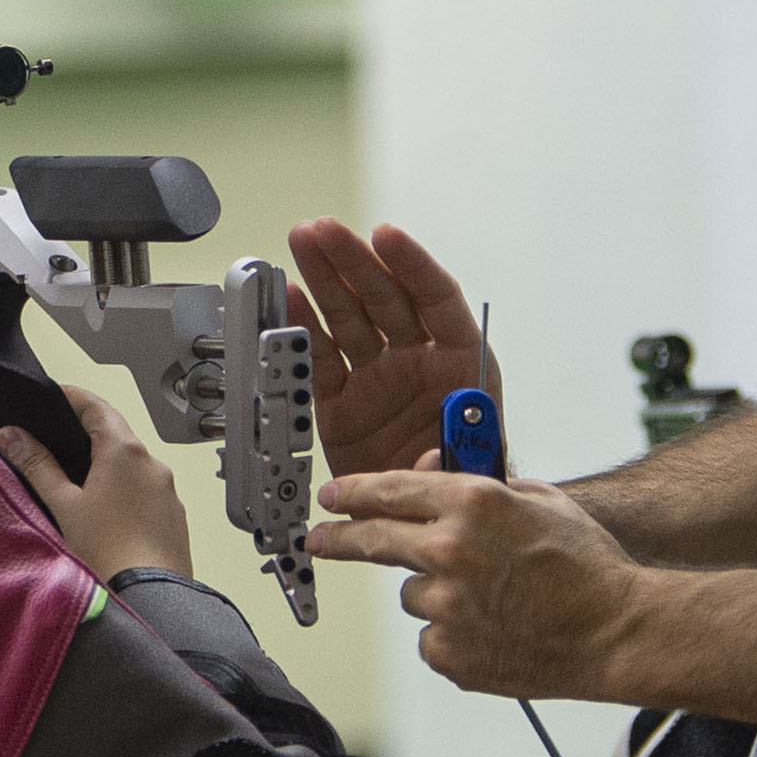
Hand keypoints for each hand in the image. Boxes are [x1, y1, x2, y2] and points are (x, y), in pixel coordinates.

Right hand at [0, 385, 193, 579]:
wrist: (151, 598)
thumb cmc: (107, 552)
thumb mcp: (63, 504)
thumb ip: (36, 465)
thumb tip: (12, 435)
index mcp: (125, 451)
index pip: (96, 405)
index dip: (71, 397)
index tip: (53, 395)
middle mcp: (152, 464)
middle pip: (116, 433)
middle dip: (87, 433)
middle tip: (58, 437)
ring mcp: (167, 490)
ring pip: (133, 464)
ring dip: (108, 464)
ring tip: (79, 481)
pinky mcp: (174, 516)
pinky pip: (147, 491)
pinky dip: (125, 490)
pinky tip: (107, 513)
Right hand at [287, 219, 499, 483]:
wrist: (430, 524)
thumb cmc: (461, 484)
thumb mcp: (468, 472)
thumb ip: (448, 462)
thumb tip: (428, 456)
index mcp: (460, 364)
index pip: (436, 299)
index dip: (411, 265)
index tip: (384, 237)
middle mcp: (416, 362)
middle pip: (384, 298)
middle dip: (353, 261)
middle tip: (323, 231)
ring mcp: (376, 379)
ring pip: (348, 318)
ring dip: (324, 279)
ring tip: (301, 243)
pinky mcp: (341, 403)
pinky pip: (320, 359)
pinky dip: (302, 329)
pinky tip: (289, 298)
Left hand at [305, 464, 640, 698]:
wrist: (618, 631)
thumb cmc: (589, 566)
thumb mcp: (542, 501)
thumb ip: (485, 485)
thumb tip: (438, 474)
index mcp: (473, 503)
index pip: (390, 489)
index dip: (354, 492)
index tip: (332, 497)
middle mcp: (450, 550)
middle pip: (372, 540)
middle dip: (339, 539)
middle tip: (319, 540)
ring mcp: (446, 604)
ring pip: (412, 594)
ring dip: (435, 594)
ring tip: (490, 601)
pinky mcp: (449, 652)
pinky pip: (431, 637)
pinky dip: (452, 635)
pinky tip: (494, 631)